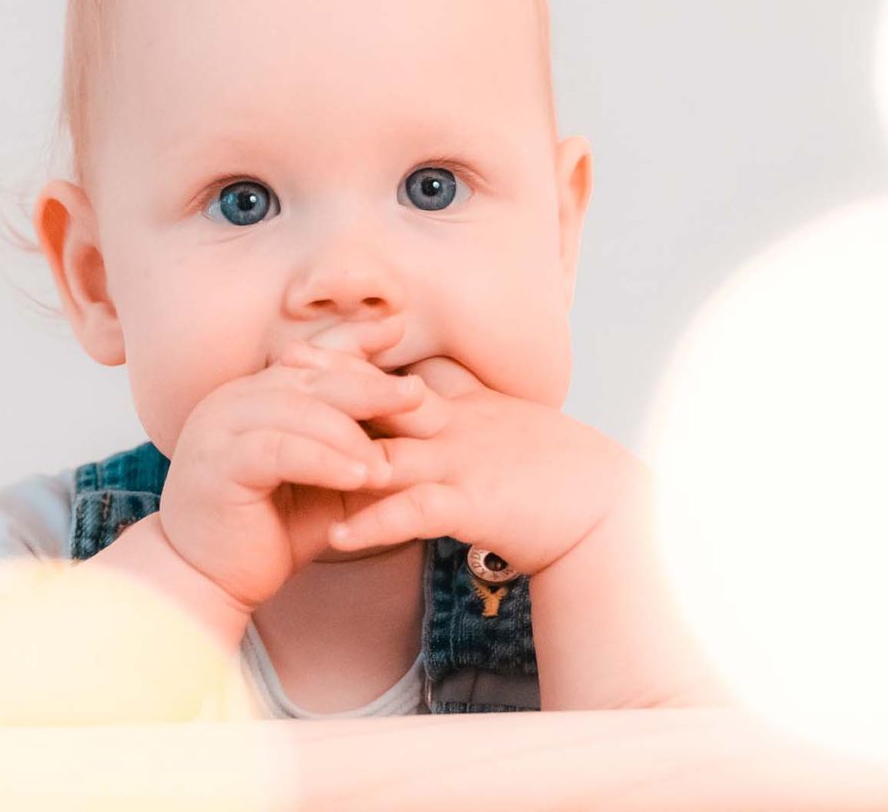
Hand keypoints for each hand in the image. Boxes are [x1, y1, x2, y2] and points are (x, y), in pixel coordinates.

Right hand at [156, 316, 429, 612]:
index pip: (310, 358)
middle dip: (366, 384)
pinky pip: (280, 450)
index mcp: (252, 395)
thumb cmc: (266, 531)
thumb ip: (354, 451)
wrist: (207, 581)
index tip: (398, 330)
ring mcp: (219, 428)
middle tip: (416, 394)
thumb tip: (417, 428)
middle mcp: (231, 401)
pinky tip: (359, 475)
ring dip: (349, 434)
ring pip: (296, 409)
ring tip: (390, 460)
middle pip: (310, 378)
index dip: (354, 343)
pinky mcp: (219, 464)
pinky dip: (324, 460)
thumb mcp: (324, 484)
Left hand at [302, 347, 642, 575]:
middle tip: (279, 374)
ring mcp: (462, 462)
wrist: (608, 509)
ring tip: (285, 457)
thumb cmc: (551, 469)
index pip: (395, 371)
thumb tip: (419, 381)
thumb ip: (458, 399)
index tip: (301, 353)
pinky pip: (417, 512)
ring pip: (388, 452)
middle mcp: (455, 426)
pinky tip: (339, 534)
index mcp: (461, 404)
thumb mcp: (499, 421)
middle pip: (381, 397)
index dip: (348, 358)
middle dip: (330, 385)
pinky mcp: (475, 504)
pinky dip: (377, 521)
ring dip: (336, 455)